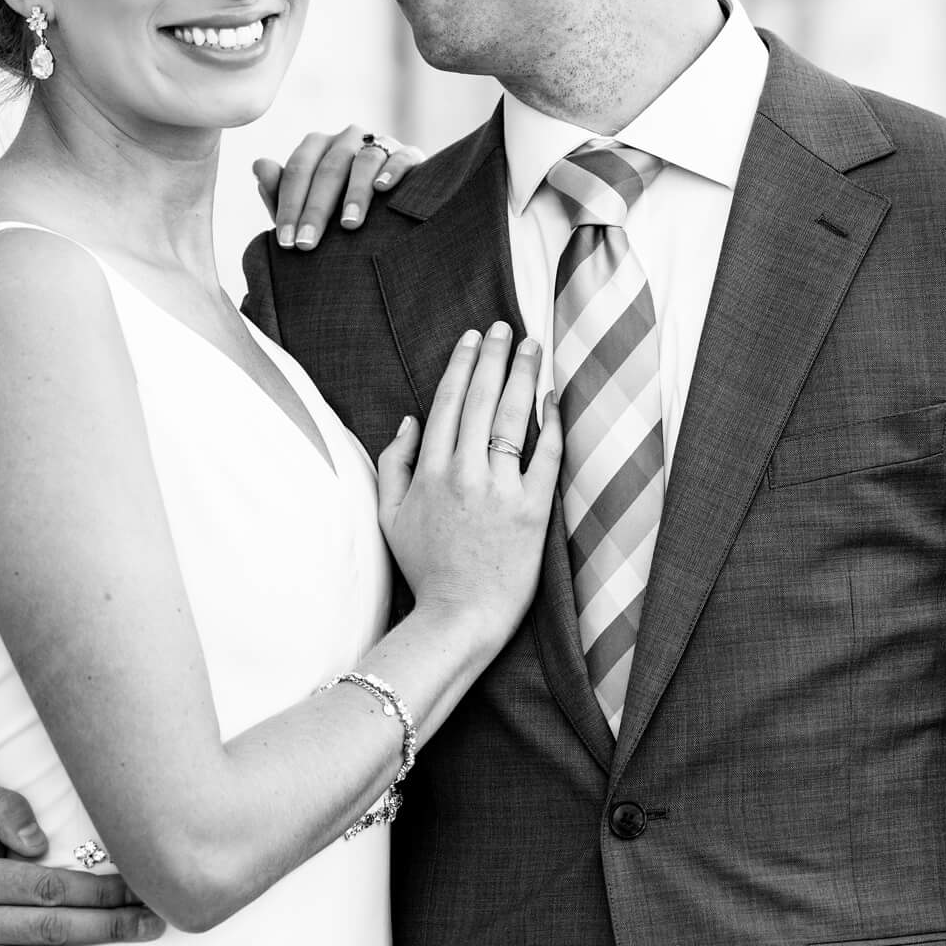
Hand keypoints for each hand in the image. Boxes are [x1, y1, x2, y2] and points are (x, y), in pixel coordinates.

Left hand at [250, 126, 425, 249]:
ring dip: (355, 193)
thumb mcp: (304, 206)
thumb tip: (259, 165)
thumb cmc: (334, 210)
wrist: (386, 212)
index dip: (289, 206)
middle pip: (328, 168)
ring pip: (365, 161)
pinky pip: (402, 157)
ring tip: (348, 225)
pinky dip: (392, 170)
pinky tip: (383, 190)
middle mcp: (346, 138)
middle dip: (316, 209)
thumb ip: (280, 190)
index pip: (298, 170)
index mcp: (317, 146)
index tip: (286, 242)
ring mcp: (379, 143)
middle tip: (308, 243)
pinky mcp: (409, 154)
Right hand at [375, 322, 562, 643]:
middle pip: (482, 400)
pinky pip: (545, 457)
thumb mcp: (390, 517)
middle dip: (495, 357)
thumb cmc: (425, 570)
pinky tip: (555, 398)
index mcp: (430, 471)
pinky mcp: (532, 511)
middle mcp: (464, 473)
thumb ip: (393, 464)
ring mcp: (500, 490)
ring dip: (524, 376)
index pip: (448, 403)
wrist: (458, 618)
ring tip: (533, 347)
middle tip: (506, 327)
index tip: (473, 338)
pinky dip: (551, 425)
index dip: (462, 365)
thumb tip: (407, 421)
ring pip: (513, 419)